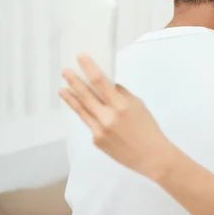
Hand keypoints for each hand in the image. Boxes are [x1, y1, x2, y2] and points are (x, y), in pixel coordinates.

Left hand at [60, 54, 173, 180]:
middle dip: (74, 81)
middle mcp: (107, 117)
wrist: (151, 157)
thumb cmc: (148, 128)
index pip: (100, 82)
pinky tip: (87, 111)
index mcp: (121, 106)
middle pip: (86, 95)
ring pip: (82, 110)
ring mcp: (99, 130)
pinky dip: (89, 115)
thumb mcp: (139, 106)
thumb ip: (122, 95)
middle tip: (65, 71)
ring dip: (71, 98)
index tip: (82, 57)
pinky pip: (91, 124)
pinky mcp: (96, 140)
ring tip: (62, 89)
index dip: (89, 68)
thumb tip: (108, 85)